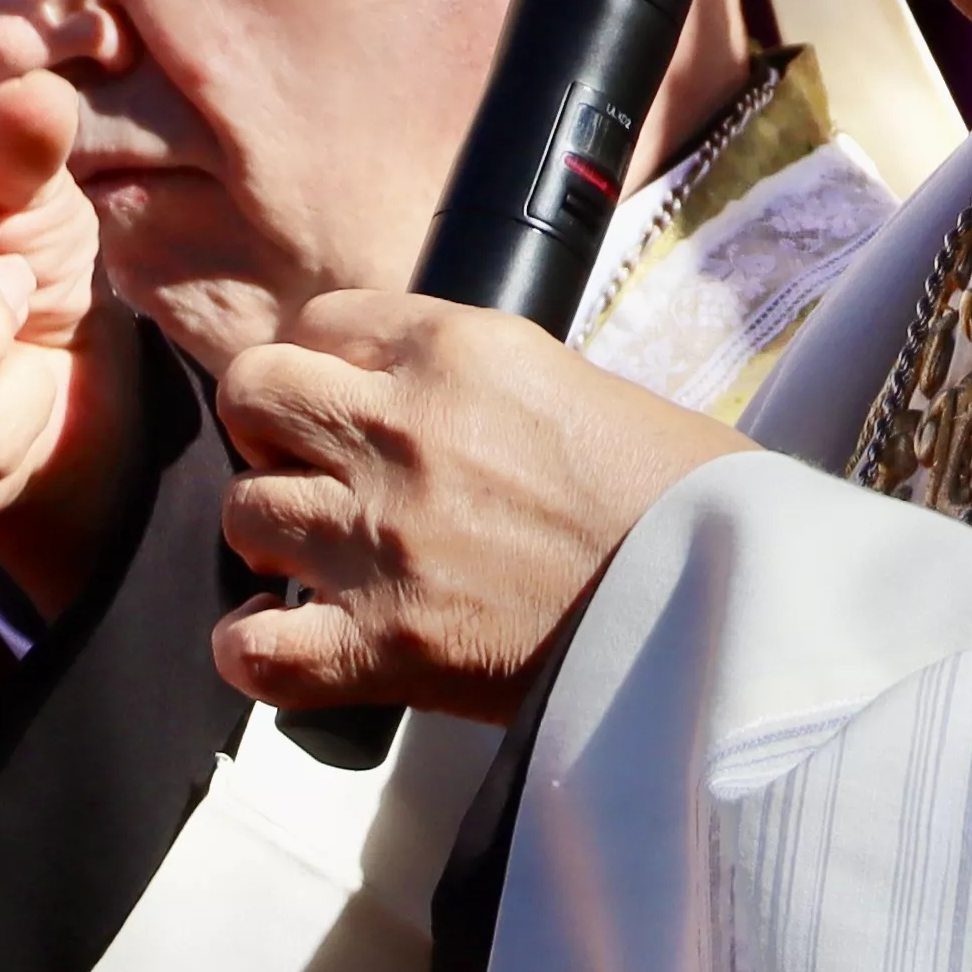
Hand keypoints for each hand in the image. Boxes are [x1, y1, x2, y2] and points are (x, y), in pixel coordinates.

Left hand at [211, 292, 748, 720]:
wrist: (728, 597)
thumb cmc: (686, 498)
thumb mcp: (579, 385)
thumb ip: (482, 384)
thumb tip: (433, 412)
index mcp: (458, 351)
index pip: (324, 319)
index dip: (323, 361)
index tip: (342, 398)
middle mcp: (402, 433)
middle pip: (254, 393)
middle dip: (268, 428)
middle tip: (311, 466)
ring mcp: (382, 540)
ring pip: (243, 511)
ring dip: (271, 535)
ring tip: (317, 558)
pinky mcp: (385, 643)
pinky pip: (253, 648)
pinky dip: (253, 651)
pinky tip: (284, 641)